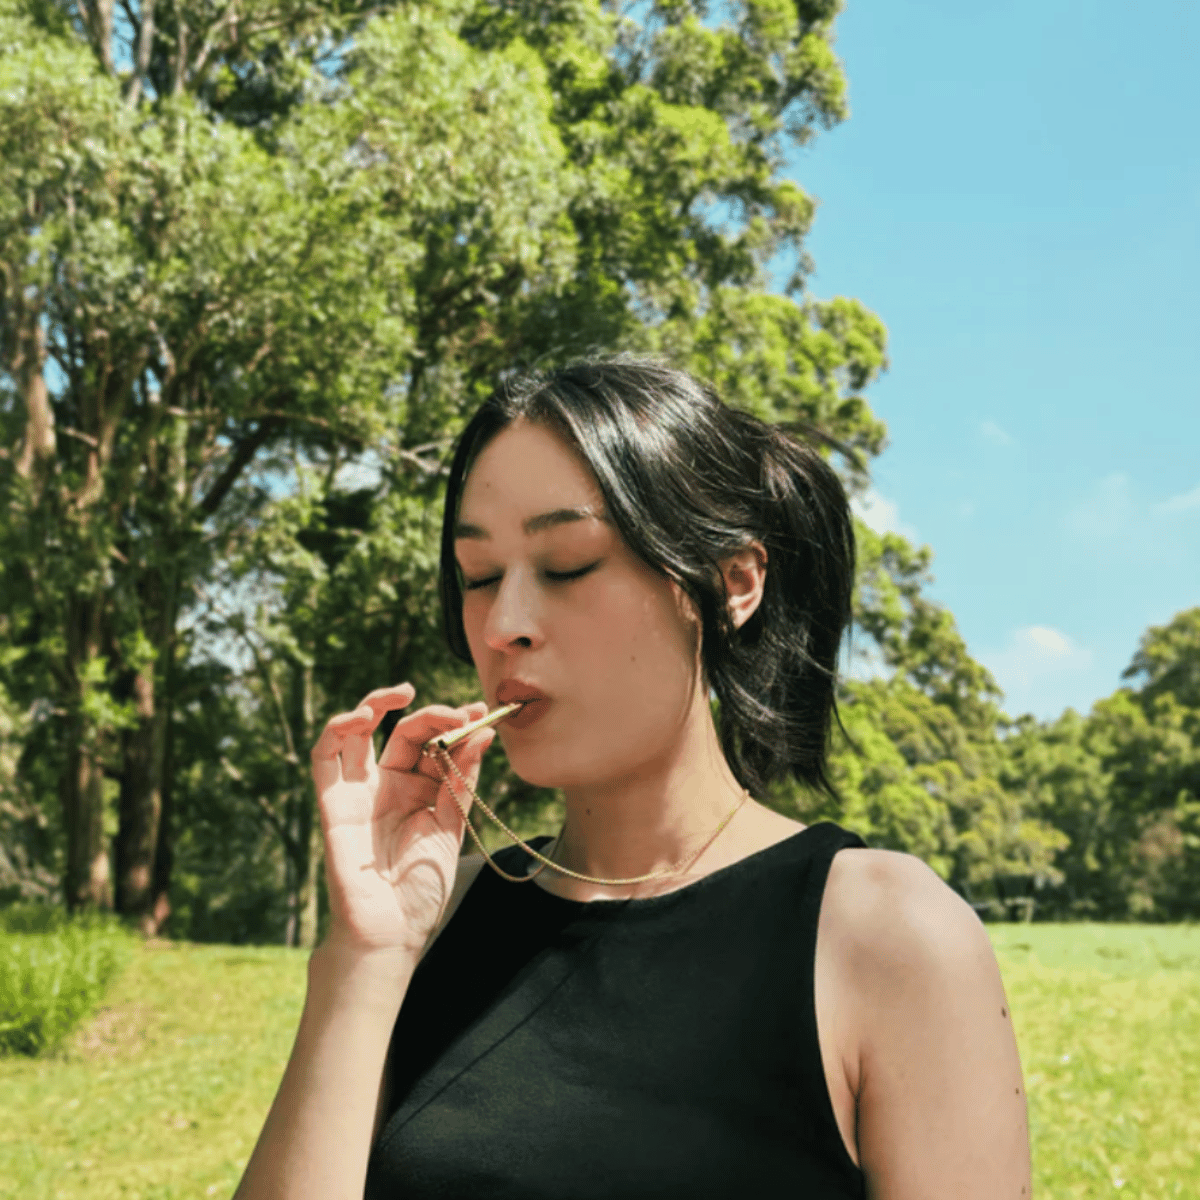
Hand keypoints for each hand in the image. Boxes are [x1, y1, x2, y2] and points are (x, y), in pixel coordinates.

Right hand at [310, 683, 493, 958]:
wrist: (394, 930)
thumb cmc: (422, 885)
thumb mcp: (452, 825)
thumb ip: (461, 779)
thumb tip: (483, 731)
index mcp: (422, 789)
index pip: (435, 742)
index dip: (455, 723)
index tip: (481, 711)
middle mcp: (390, 784)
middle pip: (404, 732)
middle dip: (431, 714)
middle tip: (458, 712)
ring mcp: (360, 791)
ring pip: (358, 733)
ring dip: (376, 704)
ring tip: (403, 693)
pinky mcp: (333, 804)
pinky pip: (325, 760)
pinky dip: (336, 731)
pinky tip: (361, 717)